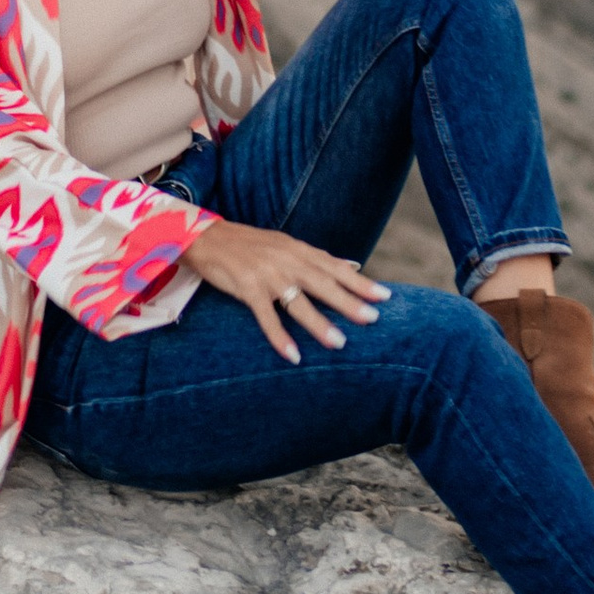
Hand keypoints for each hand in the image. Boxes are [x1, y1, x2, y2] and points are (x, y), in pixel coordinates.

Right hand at [182, 218, 388, 360]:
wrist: (208, 238)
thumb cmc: (250, 244)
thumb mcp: (285, 245)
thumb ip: (315, 258)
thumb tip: (350, 266)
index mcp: (298, 250)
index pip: (336, 267)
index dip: (360, 282)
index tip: (384, 296)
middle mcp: (287, 260)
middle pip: (323, 284)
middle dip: (349, 302)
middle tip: (372, 319)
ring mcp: (267, 275)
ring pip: (298, 302)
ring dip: (319, 324)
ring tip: (339, 343)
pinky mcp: (247, 288)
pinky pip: (266, 317)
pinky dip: (280, 337)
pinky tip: (293, 355)